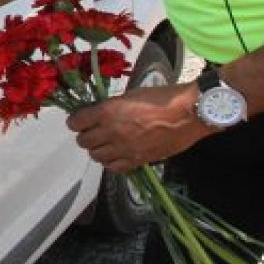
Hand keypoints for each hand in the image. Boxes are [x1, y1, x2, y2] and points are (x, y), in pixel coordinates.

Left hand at [65, 83, 213, 174]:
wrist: (188, 114)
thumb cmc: (161, 98)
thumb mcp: (130, 96)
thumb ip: (111, 107)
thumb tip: (98, 114)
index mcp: (107, 112)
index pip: (76, 122)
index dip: (75, 121)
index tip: (79, 120)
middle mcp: (112, 132)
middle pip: (84, 141)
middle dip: (85, 135)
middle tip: (92, 131)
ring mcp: (124, 149)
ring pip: (96, 156)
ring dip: (97, 149)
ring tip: (105, 143)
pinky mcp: (138, 160)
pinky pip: (114, 167)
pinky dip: (111, 162)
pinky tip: (116, 155)